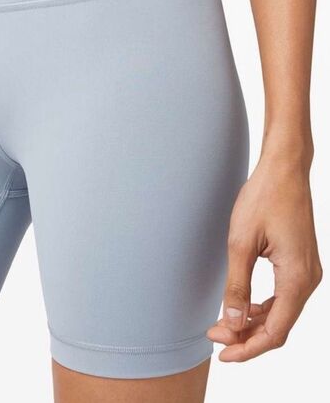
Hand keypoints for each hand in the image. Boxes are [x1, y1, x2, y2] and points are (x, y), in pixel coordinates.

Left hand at [206, 148, 322, 361]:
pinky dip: (262, 306)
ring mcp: (307, 271)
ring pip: (282, 312)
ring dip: (253, 322)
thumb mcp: (241, 243)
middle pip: (280, 325)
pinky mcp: (299, 262)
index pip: (275, 331)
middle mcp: (308, 279)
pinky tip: (242, 305)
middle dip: (247, 336)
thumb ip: (237, 285)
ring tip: (224, 324)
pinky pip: (284, 296)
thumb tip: (232, 322)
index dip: (248, 347)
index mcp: (298, 279)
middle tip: (215, 338)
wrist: (283, 171)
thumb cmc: (263, 199)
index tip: (223, 354)